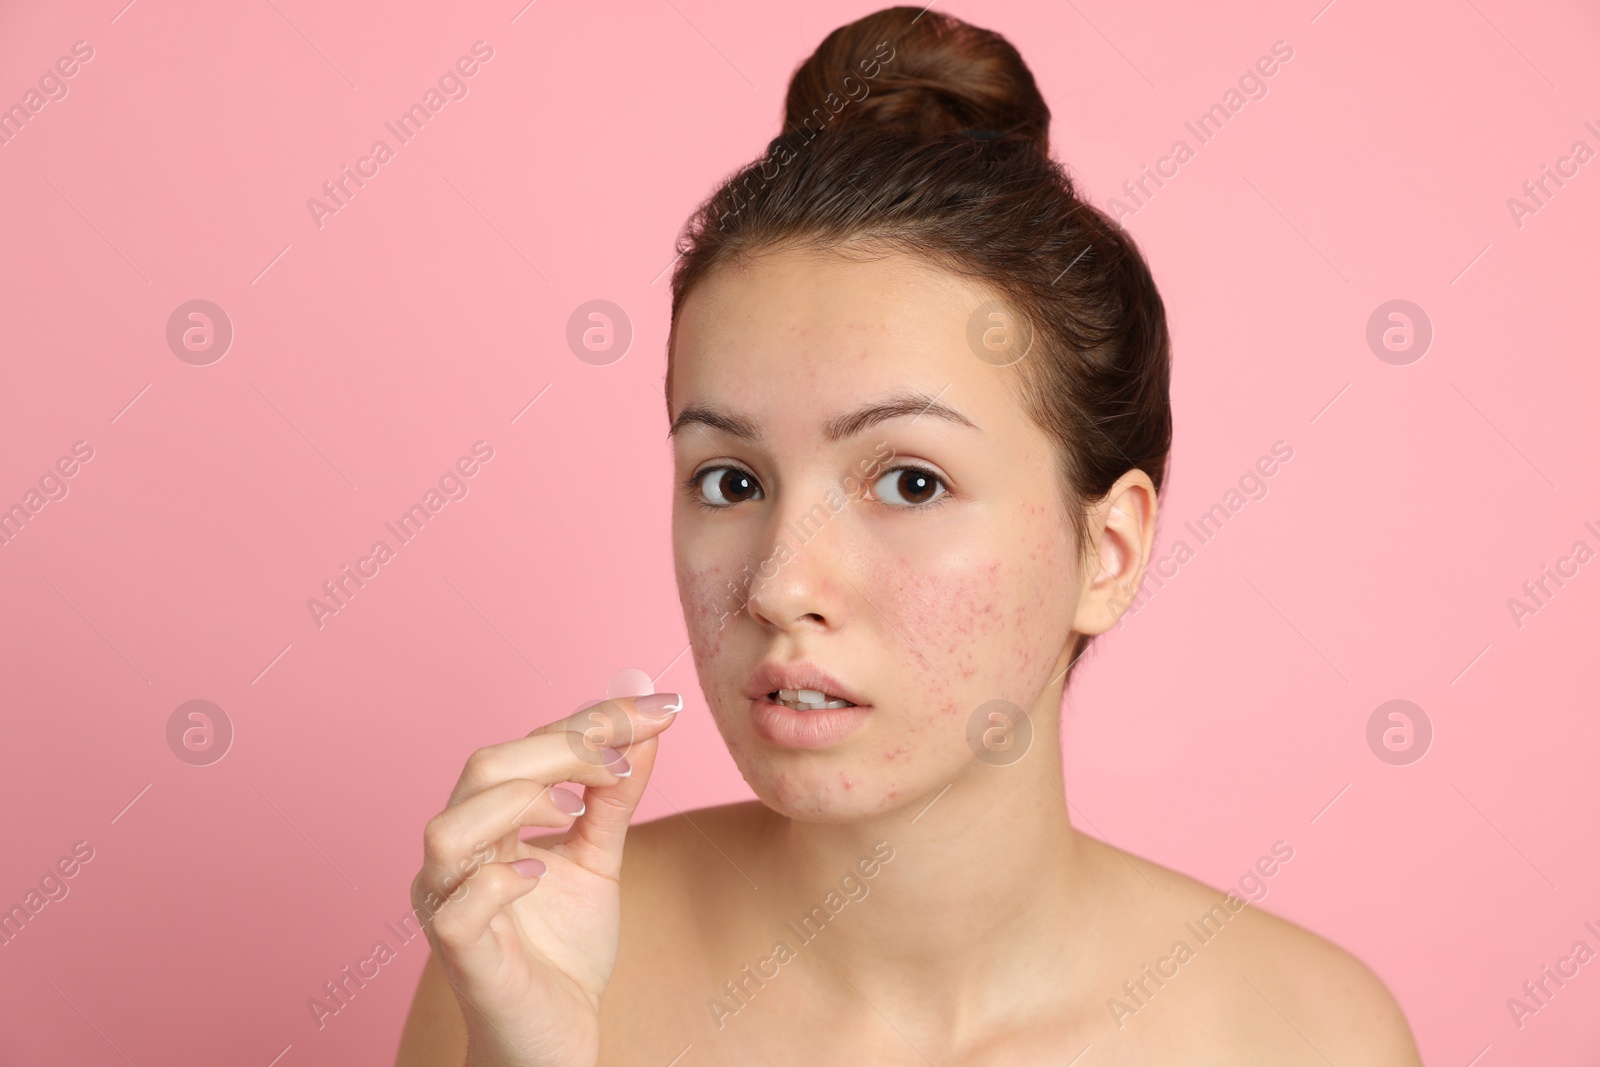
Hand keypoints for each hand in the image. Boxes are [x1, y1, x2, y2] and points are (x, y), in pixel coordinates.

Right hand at [410, 692, 682, 1066]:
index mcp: (486, 821)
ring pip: (449, 829)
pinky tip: (543, 873)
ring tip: (574, 809)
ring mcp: (448, 903)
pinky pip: (456, 907)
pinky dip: (499, 881)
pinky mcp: (459, 956)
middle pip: (485, 769)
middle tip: (626, 755)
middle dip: (563, 748)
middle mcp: (458, 854)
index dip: (595, 719)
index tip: (661, 707)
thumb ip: (614, 796)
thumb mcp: (600, 858)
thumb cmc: (564, 948)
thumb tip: (646, 726)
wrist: (556, 1038)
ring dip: (519, 802)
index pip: (529, 747)